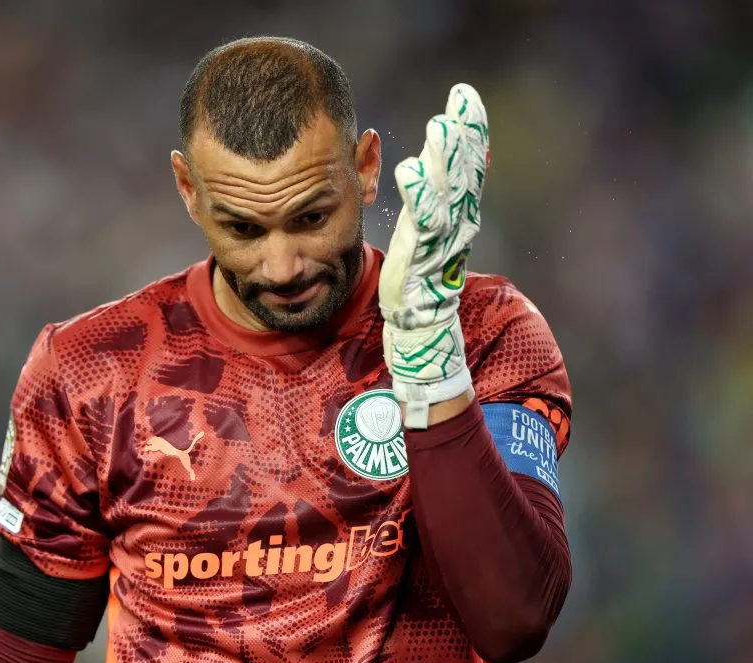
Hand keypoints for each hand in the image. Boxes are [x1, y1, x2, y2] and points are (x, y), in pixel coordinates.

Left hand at [378, 83, 488, 428]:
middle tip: (464, 97)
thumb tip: (430, 197)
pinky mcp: (422, 266)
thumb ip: (431, 221)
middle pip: (465, 177)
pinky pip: (423, 227)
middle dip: (465, 136)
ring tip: (442, 123)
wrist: (426, 350)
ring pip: (449, 197)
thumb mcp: (426, 253)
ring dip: (446, 159)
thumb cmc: (420, 303)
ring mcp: (441, 250)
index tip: (465, 100)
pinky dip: (419, 197)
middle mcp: (455, 234)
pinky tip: (410, 169)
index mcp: (454, 227)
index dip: (468, 137)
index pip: (466, 174)